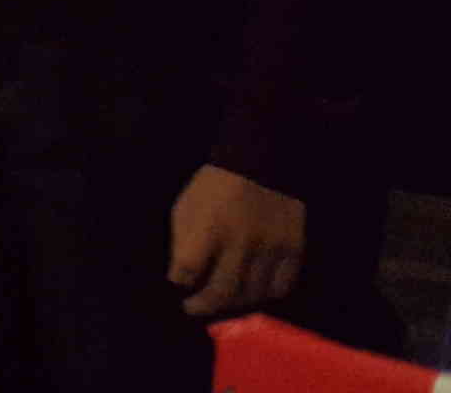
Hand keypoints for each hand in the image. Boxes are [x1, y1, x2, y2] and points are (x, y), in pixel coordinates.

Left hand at [168, 164, 305, 317]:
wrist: (259, 161)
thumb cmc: (214, 187)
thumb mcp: (185, 207)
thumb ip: (182, 242)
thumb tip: (180, 276)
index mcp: (207, 229)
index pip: (188, 272)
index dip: (179, 284)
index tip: (177, 286)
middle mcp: (240, 243)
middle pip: (222, 292)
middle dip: (203, 306)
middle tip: (194, 308)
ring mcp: (270, 249)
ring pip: (252, 295)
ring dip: (233, 306)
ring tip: (222, 304)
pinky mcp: (293, 250)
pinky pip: (281, 287)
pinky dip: (265, 296)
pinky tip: (253, 293)